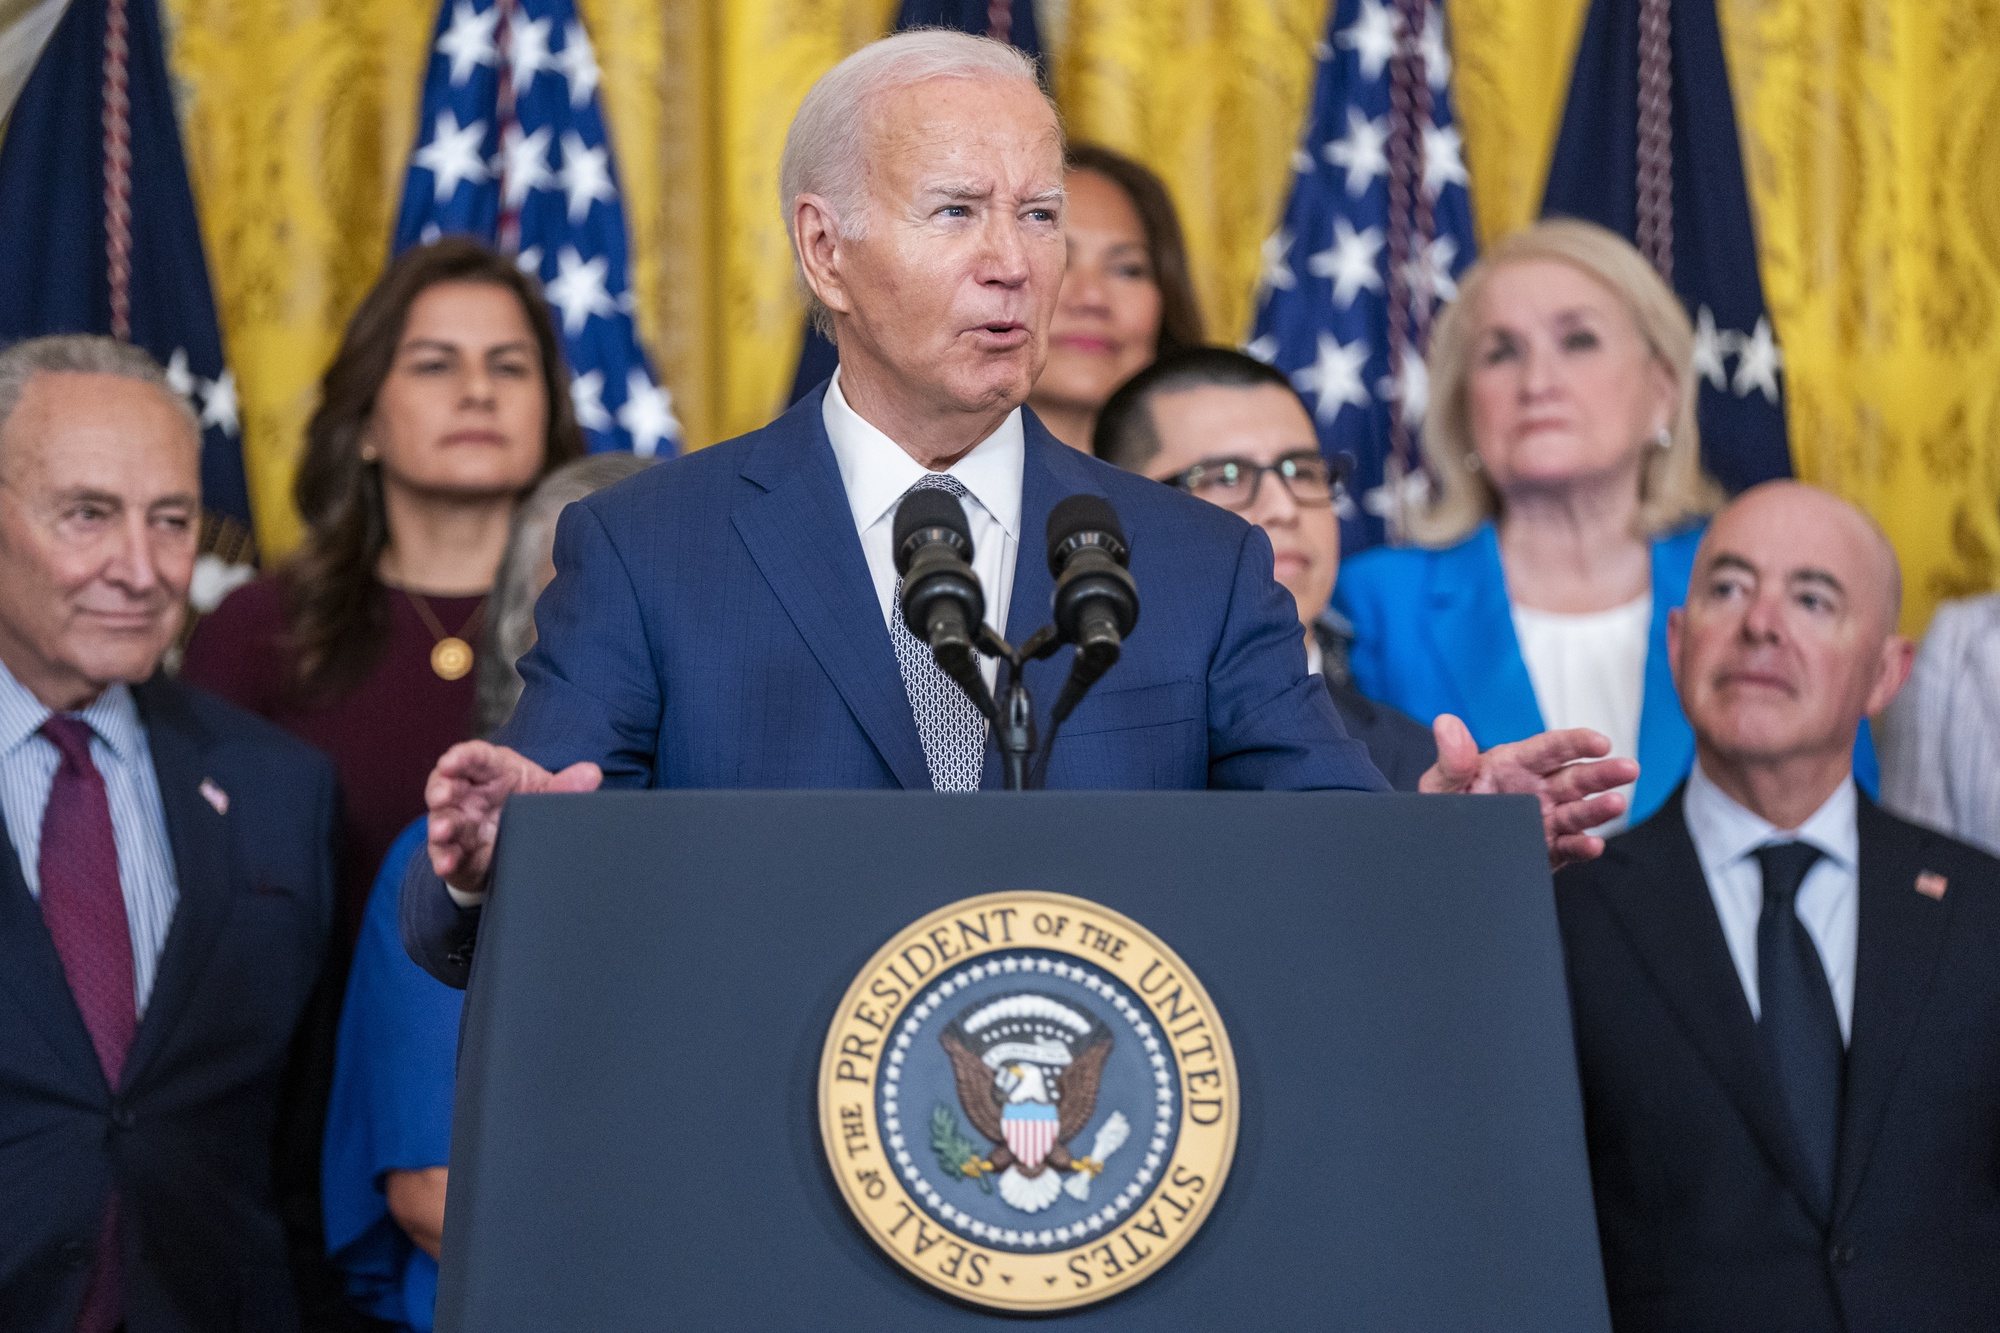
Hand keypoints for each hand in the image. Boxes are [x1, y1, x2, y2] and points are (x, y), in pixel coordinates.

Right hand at [424, 740, 601, 895]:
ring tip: (444, 831)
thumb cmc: (530, 805)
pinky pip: (445, 853)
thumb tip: (592, 773)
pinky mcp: (457, 851)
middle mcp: (470, 794)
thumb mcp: (547, 794)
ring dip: (440, 825)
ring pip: (442, 819)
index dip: (461, 757)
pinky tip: (447, 863)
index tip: (452, 762)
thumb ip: (567, 786)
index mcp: (492, 771)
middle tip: (442, 795)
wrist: (523, 844)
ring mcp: (460, 822)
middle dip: (441, 789)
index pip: (474, 757)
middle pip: (447, 784)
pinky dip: (444, 859)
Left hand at [1418, 715, 1638, 870]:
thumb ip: (1452, 759)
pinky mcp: (1547, 850)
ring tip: (1617, 804)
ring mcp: (1546, 820)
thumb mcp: (1442, 785)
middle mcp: (1537, 790)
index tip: (1600, 742)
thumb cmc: (1445, 809)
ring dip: (1599, 809)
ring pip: (1579, 812)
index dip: (1576, 743)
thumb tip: (1447, 723)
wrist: (1443, 852)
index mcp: (1515, 765)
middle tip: (1629, 769)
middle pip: (1576, 778)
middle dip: (1603, 773)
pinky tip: (1593, 844)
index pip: (1550, 749)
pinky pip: (1569, 847)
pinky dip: (1582, 846)